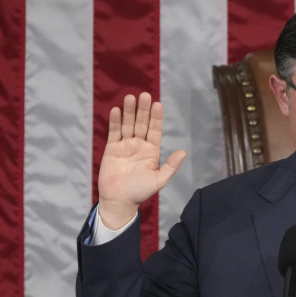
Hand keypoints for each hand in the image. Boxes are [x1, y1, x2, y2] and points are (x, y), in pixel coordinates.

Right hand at [97, 93, 185, 228]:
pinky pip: (114, 132)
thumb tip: (183, 152)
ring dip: (129, 112)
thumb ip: (170, 166)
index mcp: (152, 151)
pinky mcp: (112, 148)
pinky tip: (116, 110)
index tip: (158, 104)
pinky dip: (115, 121)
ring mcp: (125, 145)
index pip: (155, 130)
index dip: (156, 118)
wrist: (119, 200)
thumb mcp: (159, 180)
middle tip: (145, 95)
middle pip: (141, 124)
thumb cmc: (140, 192)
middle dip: (143, 110)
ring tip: (130, 98)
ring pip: (128, 125)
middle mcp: (139, 145)